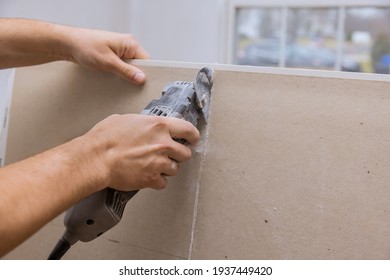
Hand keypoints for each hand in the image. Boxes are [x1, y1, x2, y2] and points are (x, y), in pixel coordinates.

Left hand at [67, 27, 149, 84]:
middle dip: (133, 75)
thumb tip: (141, 78)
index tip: (141, 84)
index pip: (147, 61)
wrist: (68, 43)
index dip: (145, 74)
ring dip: (124, 74)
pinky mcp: (113, 55)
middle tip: (126, 82)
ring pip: (129, 67)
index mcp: (130, 43)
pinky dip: (118, 73)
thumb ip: (126, 71)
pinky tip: (111, 75)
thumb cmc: (85, 46)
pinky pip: (121, 66)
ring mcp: (120, 50)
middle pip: (139, 65)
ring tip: (115, 77)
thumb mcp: (108, 62)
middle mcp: (127, 45)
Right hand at [82, 114, 199, 190]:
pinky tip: (148, 177)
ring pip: (175, 169)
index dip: (192, 135)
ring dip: (168, 169)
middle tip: (170, 155)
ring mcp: (159, 163)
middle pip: (185, 153)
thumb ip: (143, 124)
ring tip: (155, 166)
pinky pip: (163, 183)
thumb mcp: (126, 120)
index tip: (193, 139)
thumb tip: (144, 127)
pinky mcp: (151, 179)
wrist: (96, 158)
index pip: (188, 129)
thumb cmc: (105, 138)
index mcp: (159, 126)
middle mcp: (163, 144)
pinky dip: (157, 181)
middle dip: (179, 155)